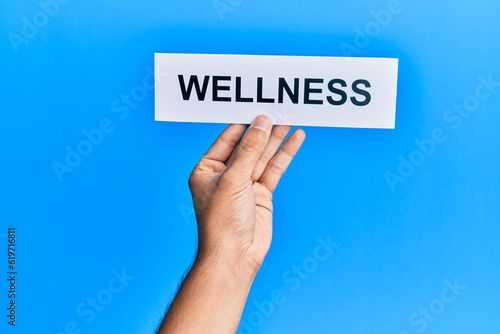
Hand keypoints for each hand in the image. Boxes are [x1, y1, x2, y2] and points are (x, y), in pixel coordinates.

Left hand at [188, 115, 305, 272]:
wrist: (235, 256)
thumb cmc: (222, 221)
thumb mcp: (233, 179)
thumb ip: (249, 150)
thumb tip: (261, 123)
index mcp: (207, 169)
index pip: (227, 138)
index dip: (244, 122)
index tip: (259, 106)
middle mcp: (225, 174)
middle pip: (248, 145)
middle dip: (263, 129)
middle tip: (279, 108)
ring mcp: (244, 184)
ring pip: (263, 156)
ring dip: (276, 139)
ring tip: (291, 118)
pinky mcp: (261, 194)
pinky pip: (274, 169)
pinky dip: (284, 154)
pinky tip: (294, 139)